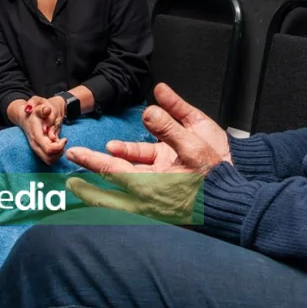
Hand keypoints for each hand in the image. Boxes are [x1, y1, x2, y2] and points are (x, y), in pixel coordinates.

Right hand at [18, 100, 66, 165]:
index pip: (49, 149)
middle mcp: (35, 144)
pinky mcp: (39, 150)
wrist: (26, 116)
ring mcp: (37, 148)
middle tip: (63, 141)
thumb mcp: (38, 104)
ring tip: (61, 143)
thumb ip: (42, 108)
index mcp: (36, 135)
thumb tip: (46, 110)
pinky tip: (58, 144)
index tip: (64, 138)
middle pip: (49, 158)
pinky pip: (49, 159)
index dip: (59, 146)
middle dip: (60, 152)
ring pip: (50, 161)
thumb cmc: (34, 110)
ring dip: (58, 154)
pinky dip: (56, 154)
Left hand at [64, 84, 230, 223]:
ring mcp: (157, 190)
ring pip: (126, 180)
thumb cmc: (216, 174)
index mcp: (152, 182)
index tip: (75, 154)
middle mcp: (150, 190)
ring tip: (91, 166)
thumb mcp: (195, 144)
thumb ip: (170, 125)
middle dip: (92, 169)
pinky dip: (124, 181)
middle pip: (113, 178)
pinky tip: (113, 173)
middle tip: (72, 160)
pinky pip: (140, 183)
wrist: (234, 198)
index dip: (93, 161)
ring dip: (107, 173)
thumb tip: (148, 109)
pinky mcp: (166, 188)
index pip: (114, 169)